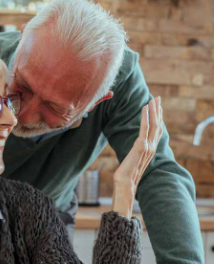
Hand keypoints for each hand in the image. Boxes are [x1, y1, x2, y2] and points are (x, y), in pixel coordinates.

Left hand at [112, 97, 162, 217]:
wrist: (125, 184)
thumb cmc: (126, 174)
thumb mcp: (132, 159)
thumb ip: (136, 151)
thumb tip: (135, 146)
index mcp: (150, 149)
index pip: (156, 130)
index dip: (158, 117)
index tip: (157, 106)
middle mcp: (152, 147)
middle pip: (158, 125)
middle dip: (158, 110)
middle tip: (158, 98)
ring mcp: (148, 147)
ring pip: (154, 125)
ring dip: (153, 111)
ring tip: (153, 100)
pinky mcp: (141, 147)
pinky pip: (144, 129)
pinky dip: (145, 117)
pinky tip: (144, 108)